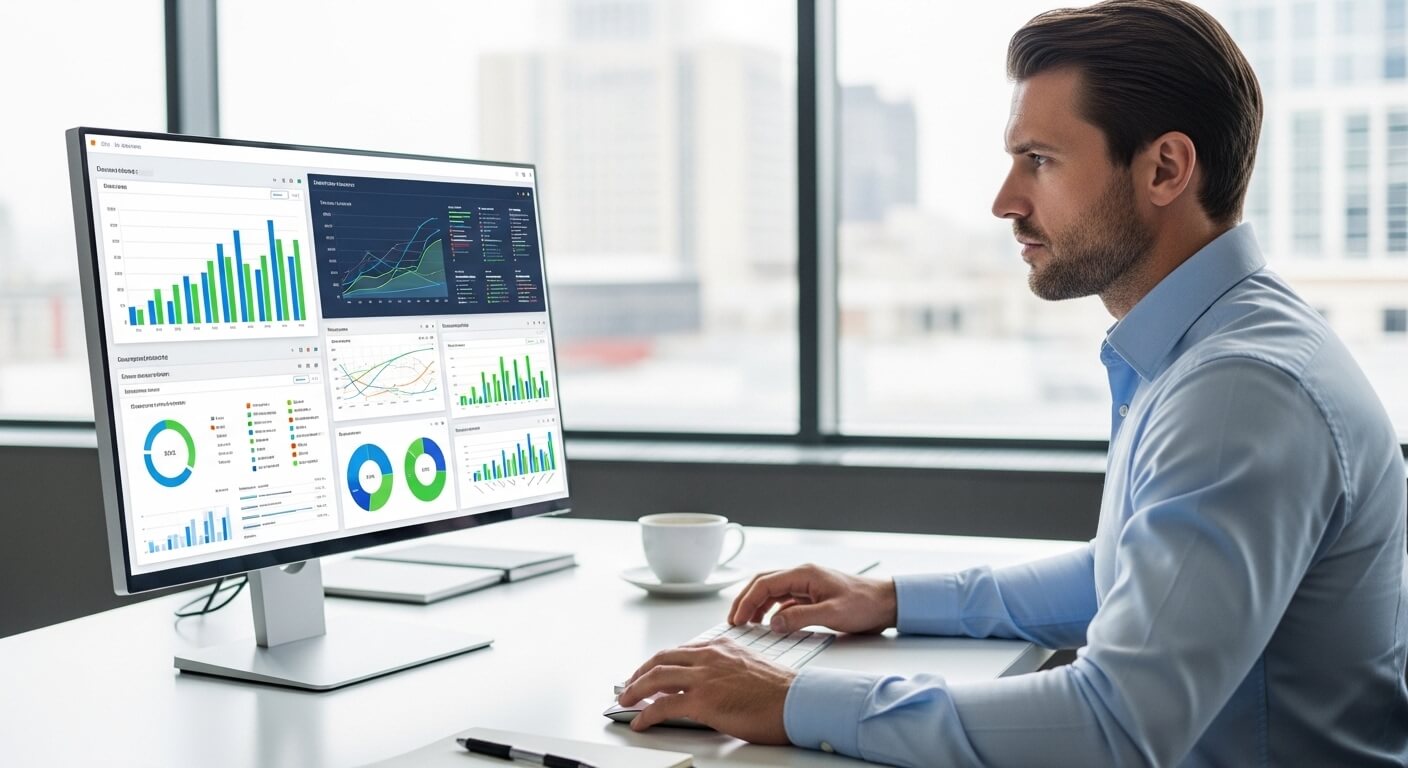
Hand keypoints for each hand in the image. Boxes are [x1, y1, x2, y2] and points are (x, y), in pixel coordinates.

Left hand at [618, 639, 794, 742]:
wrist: (795, 701)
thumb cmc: (780, 690)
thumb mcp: (749, 665)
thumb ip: (726, 668)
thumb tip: (713, 683)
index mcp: (720, 647)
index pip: (680, 651)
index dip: (660, 662)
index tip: (651, 671)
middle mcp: (709, 657)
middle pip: (661, 659)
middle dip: (641, 672)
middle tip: (630, 684)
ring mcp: (704, 677)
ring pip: (656, 677)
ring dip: (635, 689)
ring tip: (626, 700)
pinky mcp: (702, 701)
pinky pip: (663, 706)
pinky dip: (646, 714)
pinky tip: (640, 722)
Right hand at [728, 564, 896, 634]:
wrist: (886, 604)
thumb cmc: (864, 604)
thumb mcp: (832, 613)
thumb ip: (800, 618)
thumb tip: (772, 623)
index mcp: (804, 574)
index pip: (764, 584)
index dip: (746, 601)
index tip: (737, 619)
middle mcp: (802, 576)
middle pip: (763, 583)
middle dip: (745, 601)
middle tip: (734, 621)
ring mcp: (807, 585)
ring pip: (772, 591)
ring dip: (757, 606)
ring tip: (747, 624)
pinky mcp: (812, 595)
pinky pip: (785, 600)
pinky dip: (772, 610)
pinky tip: (770, 624)